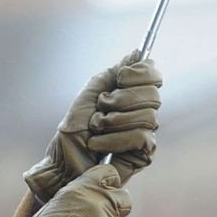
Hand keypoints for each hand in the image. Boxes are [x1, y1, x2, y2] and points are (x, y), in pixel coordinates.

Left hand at [23, 50, 162, 204]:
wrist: (63, 163)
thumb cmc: (73, 131)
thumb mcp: (90, 94)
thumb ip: (113, 73)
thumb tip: (137, 53)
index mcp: (130, 94)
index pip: (153, 75)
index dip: (139, 74)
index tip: (119, 79)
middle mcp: (141, 111)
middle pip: (153, 94)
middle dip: (121, 100)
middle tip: (101, 108)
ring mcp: (145, 133)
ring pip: (147, 116)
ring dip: (113, 121)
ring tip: (96, 129)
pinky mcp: (144, 154)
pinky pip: (141, 137)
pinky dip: (115, 139)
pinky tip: (99, 145)